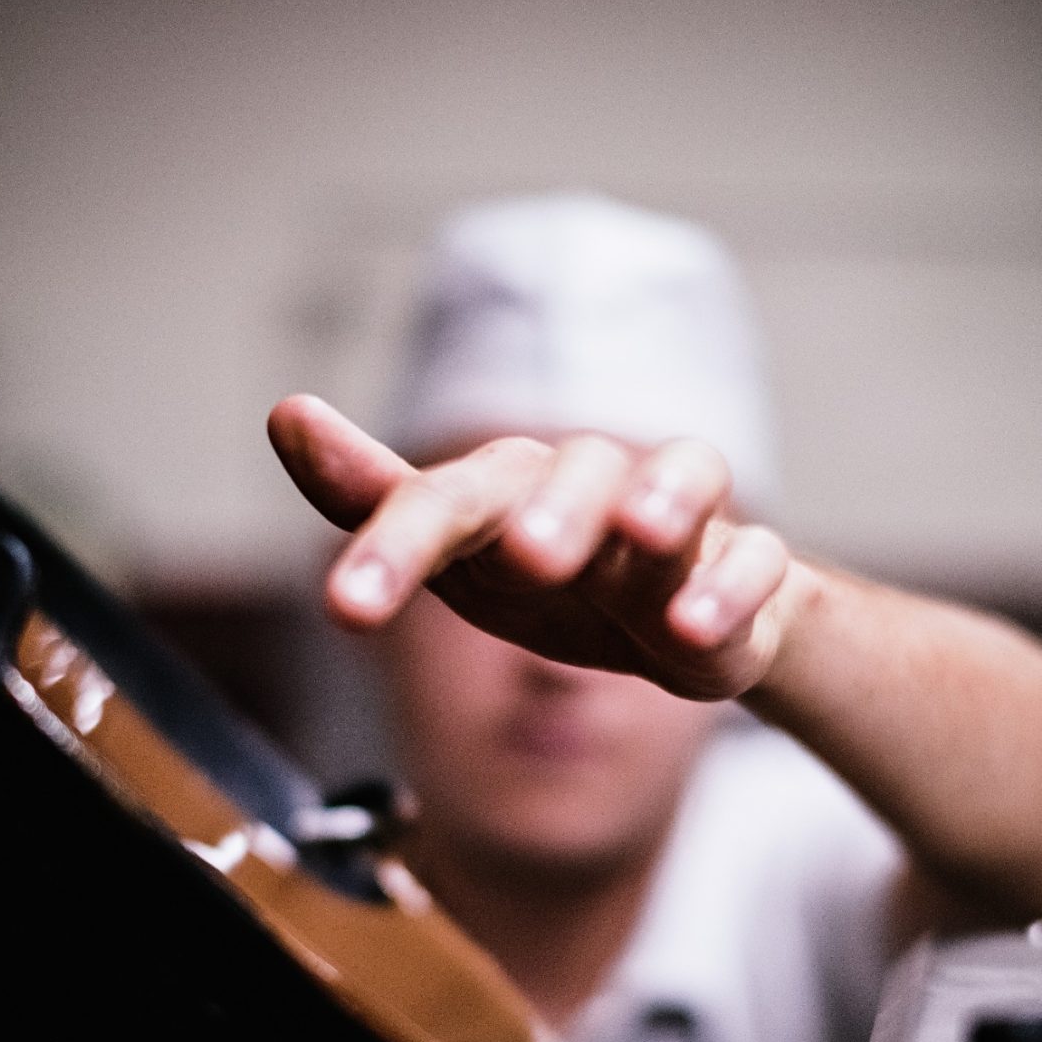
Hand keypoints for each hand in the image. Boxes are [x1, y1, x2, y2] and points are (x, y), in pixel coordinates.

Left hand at [267, 393, 794, 701]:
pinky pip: (755, 560)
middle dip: (551, 509)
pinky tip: (694, 628)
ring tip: (644, 534)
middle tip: (528, 557)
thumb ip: (379, 502)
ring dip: (665, 504)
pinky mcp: (747, 572)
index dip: (395, 544)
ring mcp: (679, 528)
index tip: (346, 609)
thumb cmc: (559, 582)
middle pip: (572, 472)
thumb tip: (287, 413)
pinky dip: (731, 588)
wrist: (688, 625)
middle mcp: (593, 490)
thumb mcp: (464, 556)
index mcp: (512, 492)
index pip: (448, 500)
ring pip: (682, 480)